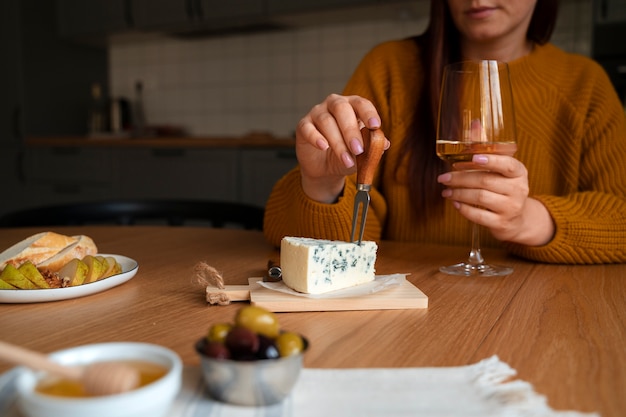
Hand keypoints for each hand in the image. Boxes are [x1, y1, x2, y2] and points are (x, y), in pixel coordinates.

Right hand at [295, 94, 388, 202]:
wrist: (326, 168)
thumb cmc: (347, 155)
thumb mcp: (362, 154)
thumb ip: (372, 147)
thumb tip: (384, 143)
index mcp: (353, 106)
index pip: (361, 103)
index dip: (368, 113)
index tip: (375, 126)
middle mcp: (334, 105)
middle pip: (342, 108)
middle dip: (351, 130)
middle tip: (358, 149)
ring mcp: (317, 113)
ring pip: (326, 121)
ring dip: (337, 142)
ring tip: (346, 160)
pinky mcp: (303, 126)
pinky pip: (308, 128)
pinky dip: (316, 138)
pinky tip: (323, 147)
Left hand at [437, 154, 553, 245]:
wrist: (517, 219)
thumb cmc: (503, 188)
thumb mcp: (500, 169)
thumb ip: (486, 148)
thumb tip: (474, 123)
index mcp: (518, 172)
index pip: (507, 164)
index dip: (491, 160)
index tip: (473, 158)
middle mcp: (518, 189)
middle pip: (486, 180)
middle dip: (460, 178)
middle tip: (443, 178)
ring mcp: (511, 207)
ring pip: (480, 197)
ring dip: (458, 193)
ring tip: (446, 191)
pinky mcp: (501, 223)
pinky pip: (479, 216)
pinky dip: (463, 209)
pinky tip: (454, 203)